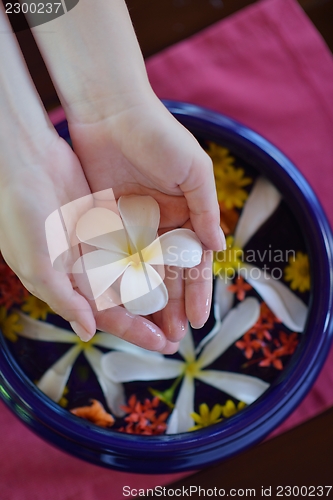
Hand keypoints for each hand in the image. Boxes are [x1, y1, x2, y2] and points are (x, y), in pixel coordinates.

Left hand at [67, 93, 224, 344]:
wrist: (111, 111)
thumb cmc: (159, 136)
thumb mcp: (195, 171)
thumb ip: (207, 210)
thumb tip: (218, 247)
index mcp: (187, 214)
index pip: (195, 262)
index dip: (198, 292)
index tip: (198, 320)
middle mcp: (161, 225)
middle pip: (168, 275)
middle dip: (171, 306)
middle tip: (172, 338)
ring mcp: (133, 226)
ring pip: (141, 274)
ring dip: (146, 303)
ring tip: (150, 332)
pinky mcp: (106, 223)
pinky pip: (114, 260)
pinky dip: (118, 284)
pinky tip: (121, 307)